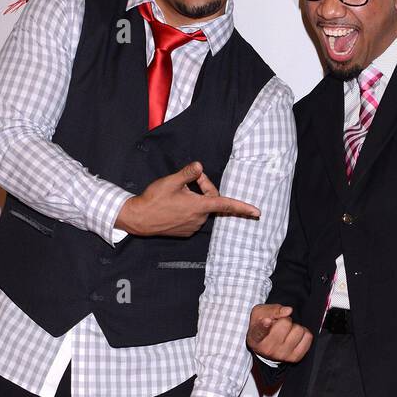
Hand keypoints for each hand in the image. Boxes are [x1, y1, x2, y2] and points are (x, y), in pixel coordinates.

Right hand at [115, 161, 260, 237]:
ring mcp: (192, 227)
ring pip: (202, 208)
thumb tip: (200, 166)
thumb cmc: (154, 199)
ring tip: (178, 193)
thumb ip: (188, 173)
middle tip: (189, 178)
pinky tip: (174, 205)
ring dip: (195, 198)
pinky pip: (194, 217)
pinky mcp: (186, 231)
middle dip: (203, 187)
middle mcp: (199, 218)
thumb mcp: (171, 181)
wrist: (140, 218)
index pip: (226, 204)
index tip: (257, 212)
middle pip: (211, 200)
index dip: (243, 207)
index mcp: (199, 206)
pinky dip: (189, 208)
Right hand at [247, 303, 313, 362]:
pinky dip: (303, 334)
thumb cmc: (261, 326)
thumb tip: (288, 311)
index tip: (267, 321)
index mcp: (256, 337)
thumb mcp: (260, 313)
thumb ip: (272, 310)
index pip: (260, 331)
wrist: (263, 344)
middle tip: (279, 325)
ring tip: (286, 332)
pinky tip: (294, 336)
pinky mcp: (295, 358)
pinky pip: (308, 337)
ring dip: (294, 328)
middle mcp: (268, 349)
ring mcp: (282, 355)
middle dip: (285, 321)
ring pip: (299, 330)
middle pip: (286, 323)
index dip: (265, 325)